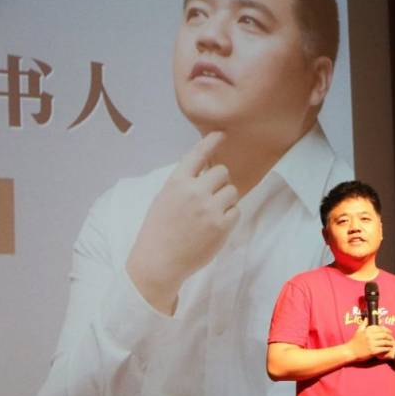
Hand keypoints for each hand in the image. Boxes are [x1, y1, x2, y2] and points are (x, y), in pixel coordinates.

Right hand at [127, 131, 238, 313]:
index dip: (211, 142)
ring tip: (211, 212)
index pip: (197, 154)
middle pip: (222, 172)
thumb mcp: (164, 198)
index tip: (221, 134)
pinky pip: (236, 210)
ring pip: (232, 191)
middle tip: (210, 196)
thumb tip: (204, 169)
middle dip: (219, 181)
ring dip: (226, 199)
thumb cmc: (159, 230)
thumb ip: (183, 183)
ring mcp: (209, 209)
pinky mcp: (221, 226)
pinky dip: (229, 216)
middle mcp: (194, 192)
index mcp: (177, 182)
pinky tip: (215, 225)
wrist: (159, 261)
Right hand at [346, 321, 394, 361]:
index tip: (390, 332)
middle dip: (390, 336)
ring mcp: (371, 344)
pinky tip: (388, 349)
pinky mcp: (372, 351)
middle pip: (384, 335)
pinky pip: (383, 349)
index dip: (387, 330)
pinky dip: (387, 349)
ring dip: (390, 343)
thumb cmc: (355, 341)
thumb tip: (367, 317)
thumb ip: (364, 324)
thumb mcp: (358, 330)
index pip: (381, 328)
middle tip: (392, 338)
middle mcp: (370, 336)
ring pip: (384, 342)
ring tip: (392, 343)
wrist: (350, 351)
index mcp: (368, 330)